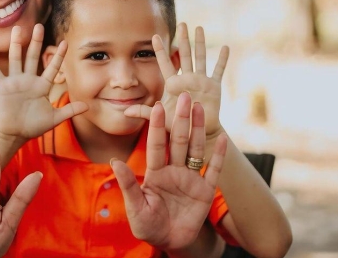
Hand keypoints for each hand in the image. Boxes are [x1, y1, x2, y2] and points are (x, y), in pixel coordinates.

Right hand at [0, 24, 87, 142]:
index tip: (65, 42)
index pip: (52, 68)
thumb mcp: (54, 118)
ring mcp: (14, 82)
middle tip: (38, 26)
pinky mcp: (2, 87)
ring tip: (16, 29)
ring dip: (15, 44)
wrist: (15, 134)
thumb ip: (69, 111)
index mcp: (42, 86)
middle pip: (33, 57)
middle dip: (36, 42)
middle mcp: (28, 80)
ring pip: (16, 59)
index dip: (59, 56)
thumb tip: (87, 106)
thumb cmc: (34, 126)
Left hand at [111, 92, 226, 249]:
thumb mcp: (136, 207)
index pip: (157, 145)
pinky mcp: (205, 191)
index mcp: (155, 173)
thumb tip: (114, 161)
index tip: (158, 107)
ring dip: (198, 129)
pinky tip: (223, 138)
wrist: (170, 243)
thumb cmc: (148, 225)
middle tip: (183, 95)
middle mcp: (173, 171)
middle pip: (178, 140)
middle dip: (181, 118)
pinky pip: (213, 170)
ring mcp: (190, 179)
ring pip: (195, 148)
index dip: (158, 126)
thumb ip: (128, 185)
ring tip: (200, 107)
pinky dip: (219, 155)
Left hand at [125, 23, 228, 139]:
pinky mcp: (214, 87)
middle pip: (184, 54)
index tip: (154, 36)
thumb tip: (125, 111)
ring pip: (200, 58)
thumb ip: (145, 113)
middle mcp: (187, 78)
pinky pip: (219, 70)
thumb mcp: (161, 118)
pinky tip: (226, 47)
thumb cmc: (178, 125)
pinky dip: (223, 59)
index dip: (160, 50)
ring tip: (199, 28)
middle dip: (183, 39)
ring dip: (200, 43)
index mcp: (173, 84)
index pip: (165, 63)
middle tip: (182, 24)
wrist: (198, 133)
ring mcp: (201, 81)